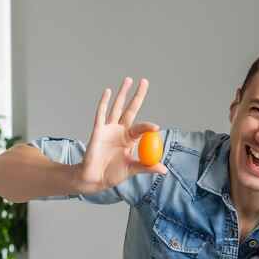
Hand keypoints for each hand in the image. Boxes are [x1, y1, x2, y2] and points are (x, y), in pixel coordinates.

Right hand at [78, 77, 166, 193]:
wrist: (95, 179)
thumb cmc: (113, 174)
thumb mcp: (132, 169)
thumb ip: (146, 167)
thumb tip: (164, 170)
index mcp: (130, 139)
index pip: (141, 128)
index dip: (148, 126)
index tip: (155, 127)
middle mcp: (120, 131)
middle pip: (130, 109)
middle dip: (137, 96)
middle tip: (145, 81)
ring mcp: (108, 129)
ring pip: (117, 107)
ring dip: (122, 93)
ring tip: (129, 79)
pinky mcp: (98, 130)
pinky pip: (101, 114)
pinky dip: (104, 102)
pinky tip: (108, 91)